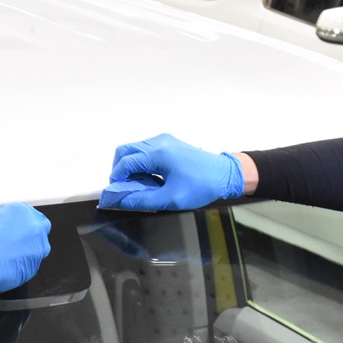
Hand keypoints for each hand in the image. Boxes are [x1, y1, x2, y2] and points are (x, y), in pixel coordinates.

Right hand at [0, 203, 51, 301]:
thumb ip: (7, 221)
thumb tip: (10, 226)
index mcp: (22, 211)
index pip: (31, 214)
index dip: (24, 223)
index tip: (18, 228)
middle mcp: (34, 227)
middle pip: (41, 228)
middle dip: (31, 234)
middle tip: (18, 240)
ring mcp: (38, 247)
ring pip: (39, 247)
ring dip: (29, 249)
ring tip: (11, 254)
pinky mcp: (35, 266)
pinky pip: (32, 263)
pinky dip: (24, 263)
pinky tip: (10, 264)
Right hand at [99, 133, 243, 211]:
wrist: (225, 175)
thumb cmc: (203, 184)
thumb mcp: (171, 199)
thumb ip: (143, 200)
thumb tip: (123, 200)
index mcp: (159, 153)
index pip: (125, 162)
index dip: (117, 179)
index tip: (116, 192)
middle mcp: (160, 142)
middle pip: (125, 151)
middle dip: (120, 170)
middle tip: (125, 188)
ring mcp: (165, 141)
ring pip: (135, 149)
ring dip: (131, 167)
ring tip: (140, 185)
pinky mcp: (170, 144)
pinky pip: (146, 150)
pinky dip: (141, 163)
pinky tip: (150, 179)